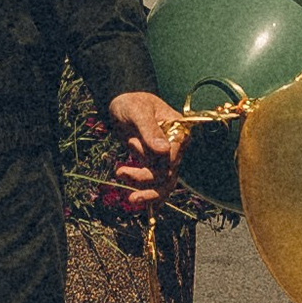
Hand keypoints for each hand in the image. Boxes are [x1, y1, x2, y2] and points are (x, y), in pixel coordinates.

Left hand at [103, 87, 187, 210]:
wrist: (121, 104)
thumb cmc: (131, 103)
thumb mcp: (138, 112)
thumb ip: (150, 130)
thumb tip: (164, 151)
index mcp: (179, 130)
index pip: (174, 155)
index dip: (159, 161)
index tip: (132, 145)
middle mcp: (177, 146)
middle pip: (169, 173)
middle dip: (147, 180)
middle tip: (124, 180)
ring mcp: (167, 157)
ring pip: (164, 183)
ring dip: (147, 190)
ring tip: (130, 195)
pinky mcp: (155, 164)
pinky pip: (156, 183)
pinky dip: (147, 192)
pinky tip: (137, 199)